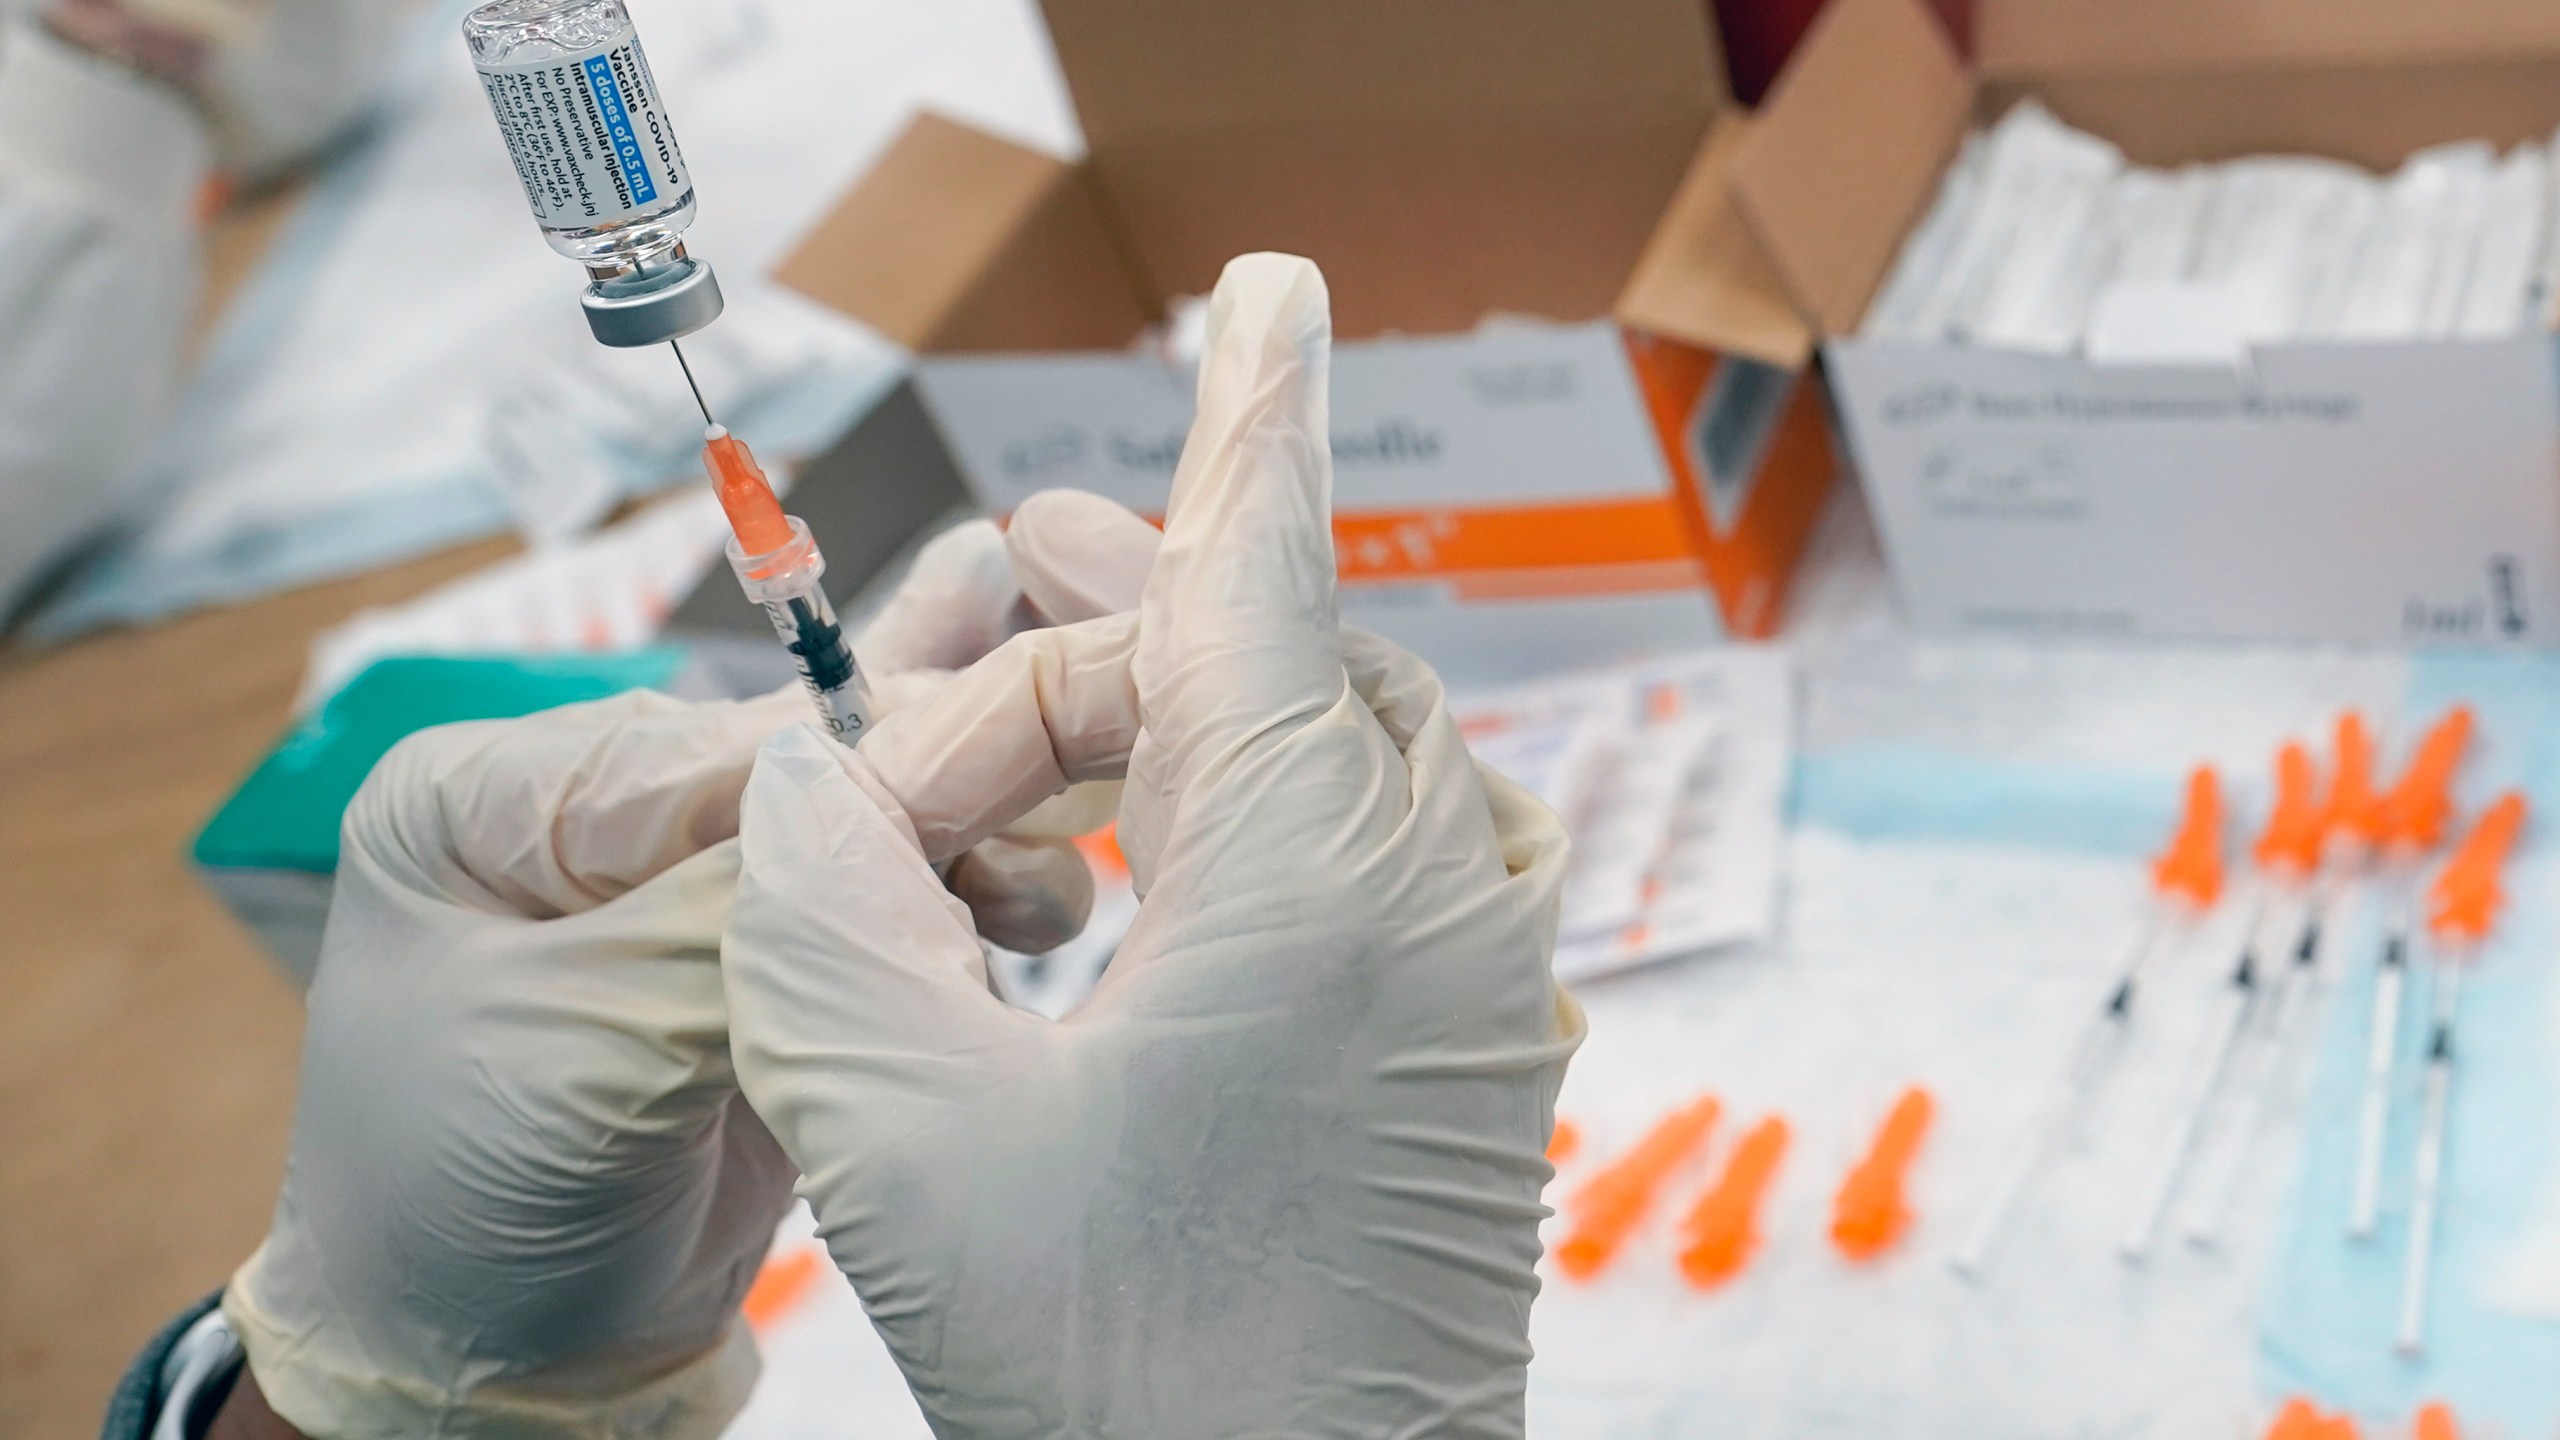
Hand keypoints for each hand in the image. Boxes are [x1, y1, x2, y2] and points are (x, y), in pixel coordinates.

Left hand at [219, 507, 1146, 1439]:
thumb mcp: (588, 1049)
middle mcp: (578, 818)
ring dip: (950, 845)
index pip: (687, 746)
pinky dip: (946, 902)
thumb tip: (854, 794)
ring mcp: (673, 887)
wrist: (502, 1367)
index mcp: (480, 801)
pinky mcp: (754, 958)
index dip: (834, 762)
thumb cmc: (469, 1207)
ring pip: (839, 826)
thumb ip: (716, 915)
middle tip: (1037, 818)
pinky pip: (864, 902)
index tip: (967, 771)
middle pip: (777, 769)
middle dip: (912, 792)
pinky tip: (1025, 907)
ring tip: (1044, 889)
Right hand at [723, 253, 1583, 1437]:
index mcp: (1313, 856)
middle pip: (1262, 654)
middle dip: (1107, 614)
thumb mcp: (899, 1131)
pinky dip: (1246, 806)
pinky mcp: (1470, 1040)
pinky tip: (1145, 870)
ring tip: (1030, 739)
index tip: (1270, 283)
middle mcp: (1433, 879)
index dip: (1245, 406)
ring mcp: (1475, 963)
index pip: (1257, 561)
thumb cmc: (1137, 1378)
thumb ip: (824, 907)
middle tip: (972, 618)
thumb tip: (811, 785)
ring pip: (1325, 745)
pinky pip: (1371, 844)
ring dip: (1177, 712)